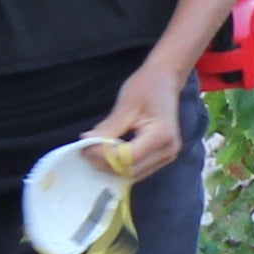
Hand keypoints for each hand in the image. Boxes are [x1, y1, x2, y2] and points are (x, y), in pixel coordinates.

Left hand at [82, 61, 186, 180]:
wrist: (165, 79)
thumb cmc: (147, 86)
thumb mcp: (125, 105)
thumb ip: (108, 128)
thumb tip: (87, 144)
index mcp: (162, 135)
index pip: (128, 157)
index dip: (103, 155)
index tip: (85, 147)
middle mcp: (168, 150)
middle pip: (130, 170)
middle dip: (105, 163)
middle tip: (85, 151)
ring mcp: (167, 156)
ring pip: (132, 174)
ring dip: (111, 166)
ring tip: (94, 152)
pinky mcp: (161, 157)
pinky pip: (137, 169)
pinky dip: (120, 164)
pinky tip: (107, 154)